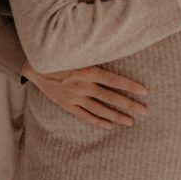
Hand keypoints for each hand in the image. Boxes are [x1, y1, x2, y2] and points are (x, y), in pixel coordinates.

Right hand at [23, 62, 147, 129]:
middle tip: (144, 111)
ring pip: (100, 110)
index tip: (144, 92)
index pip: (115, 80)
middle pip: (111, 97)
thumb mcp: (79, 53)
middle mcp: (83, 85)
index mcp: (88, 71)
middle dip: (129, 105)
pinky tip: (109, 126)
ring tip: (130, 122)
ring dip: (116, 117)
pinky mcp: (67, 105)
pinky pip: (85, 116)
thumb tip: (115, 53)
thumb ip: (95, 57)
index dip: (131, 87)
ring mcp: (75, 97)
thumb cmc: (60, 56)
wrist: (35, 65)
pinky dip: (97, 122)